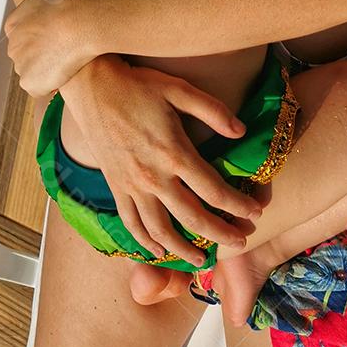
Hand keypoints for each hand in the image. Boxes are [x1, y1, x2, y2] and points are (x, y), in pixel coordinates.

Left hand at [4, 0, 94, 94]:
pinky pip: (39, 88)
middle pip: (29, 56)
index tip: (59, 34)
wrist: (79, 20)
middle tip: (66, 48)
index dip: (44, 37)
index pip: (25, 37)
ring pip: (35, 72)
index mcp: (13, 25)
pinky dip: (50, 84)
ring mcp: (20, 66)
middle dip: (44, 54)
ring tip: (68, 59)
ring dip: (48, 70)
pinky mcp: (30, 83)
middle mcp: (12, 46)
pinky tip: (65, 72)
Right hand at [62, 57, 264, 266]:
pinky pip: (131, 223)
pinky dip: (145, 242)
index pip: (213, 190)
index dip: (237, 205)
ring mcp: (131, 185)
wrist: (92, 86)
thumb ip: (211, 110)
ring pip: (160, 230)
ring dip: (183, 250)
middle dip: (220, 234)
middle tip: (240, 242)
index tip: (255, 212)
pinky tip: (158, 252)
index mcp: (173, 152)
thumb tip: (241, 131)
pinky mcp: (115, 187)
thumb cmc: (138, 85)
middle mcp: (153, 176)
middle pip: (192, 217)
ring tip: (202, 261)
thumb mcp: (178, 88)